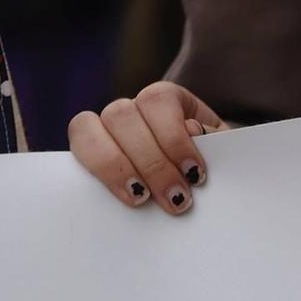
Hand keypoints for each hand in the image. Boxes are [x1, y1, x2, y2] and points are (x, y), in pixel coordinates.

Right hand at [67, 82, 224, 215]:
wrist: (201, 193)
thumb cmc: (214, 170)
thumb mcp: (225, 156)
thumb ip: (216, 143)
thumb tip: (191, 132)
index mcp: (166, 101)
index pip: (158, 100)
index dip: (173, 136)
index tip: (195, 174)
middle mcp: (130, 110)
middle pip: (121, 115)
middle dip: (149, 161)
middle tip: (175, 200)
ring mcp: (104, 131)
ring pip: (87, 127)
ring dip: (113, 165)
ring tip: (140, 199)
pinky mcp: (90, 156)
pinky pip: (76, 153)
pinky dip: (94, 171)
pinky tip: (117, 194)